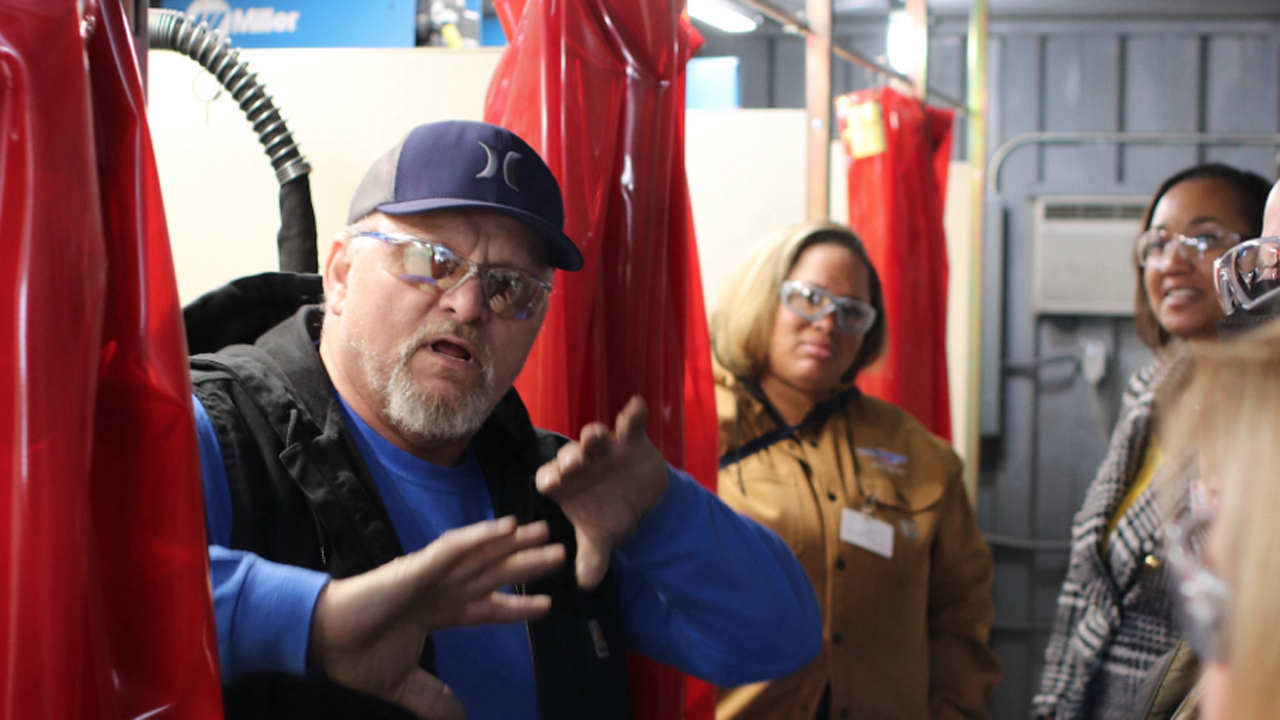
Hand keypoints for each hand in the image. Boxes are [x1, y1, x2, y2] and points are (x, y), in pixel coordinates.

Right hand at [308, 517, 563, 719]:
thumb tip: (458, 717)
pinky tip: (506, 528)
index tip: (546, 606)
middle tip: (561, 555)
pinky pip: (455, 548)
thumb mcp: (402, 684)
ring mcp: (430, 575)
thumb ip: (431, 698)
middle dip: (526, 566)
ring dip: (513, 544)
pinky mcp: (416, 567)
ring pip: (481, 556)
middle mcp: (439, 589)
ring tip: (544, 533)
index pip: (486, 607)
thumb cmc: (354, 655)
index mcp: (436, 613)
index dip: (515, 606)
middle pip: (493, 574)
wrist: (319, 640)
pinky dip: (481, 537)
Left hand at [536, 395, 668, 589]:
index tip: (553, 483)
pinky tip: (637, 405)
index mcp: (564, 483)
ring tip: (595, 437)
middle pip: (570, 455)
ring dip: (594, 436)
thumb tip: (586, 583)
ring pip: (595, 437)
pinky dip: (634, 414)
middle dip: (571, 457)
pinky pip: (631, 423)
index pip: (549, 477)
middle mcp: (581, 461)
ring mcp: (606, 448)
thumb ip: (592, 558)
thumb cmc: (611, 516)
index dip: (550, 478)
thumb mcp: (601, 539)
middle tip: (574, 463)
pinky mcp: (631, 439)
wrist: (643, 503)